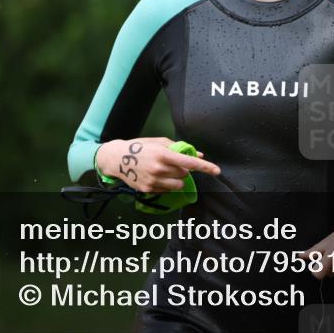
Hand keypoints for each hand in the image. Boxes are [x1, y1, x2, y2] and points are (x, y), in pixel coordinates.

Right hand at [96, 137, 219, 192]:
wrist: (117, 159)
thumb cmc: (140, 147)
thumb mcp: (159, 142)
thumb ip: (180, 148)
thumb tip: (199, 154)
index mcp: (163, 154)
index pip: (189, 162)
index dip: (205, 167)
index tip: (217, 171)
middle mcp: (159, 169)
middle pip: (184, 174)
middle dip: (183, 169)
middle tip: (172, 163)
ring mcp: (153, 181)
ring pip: (178, 184)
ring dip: (177, 179)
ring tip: (166, 171)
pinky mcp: (148, 189)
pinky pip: (167, 190)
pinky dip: (167, 184)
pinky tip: (156, 176)